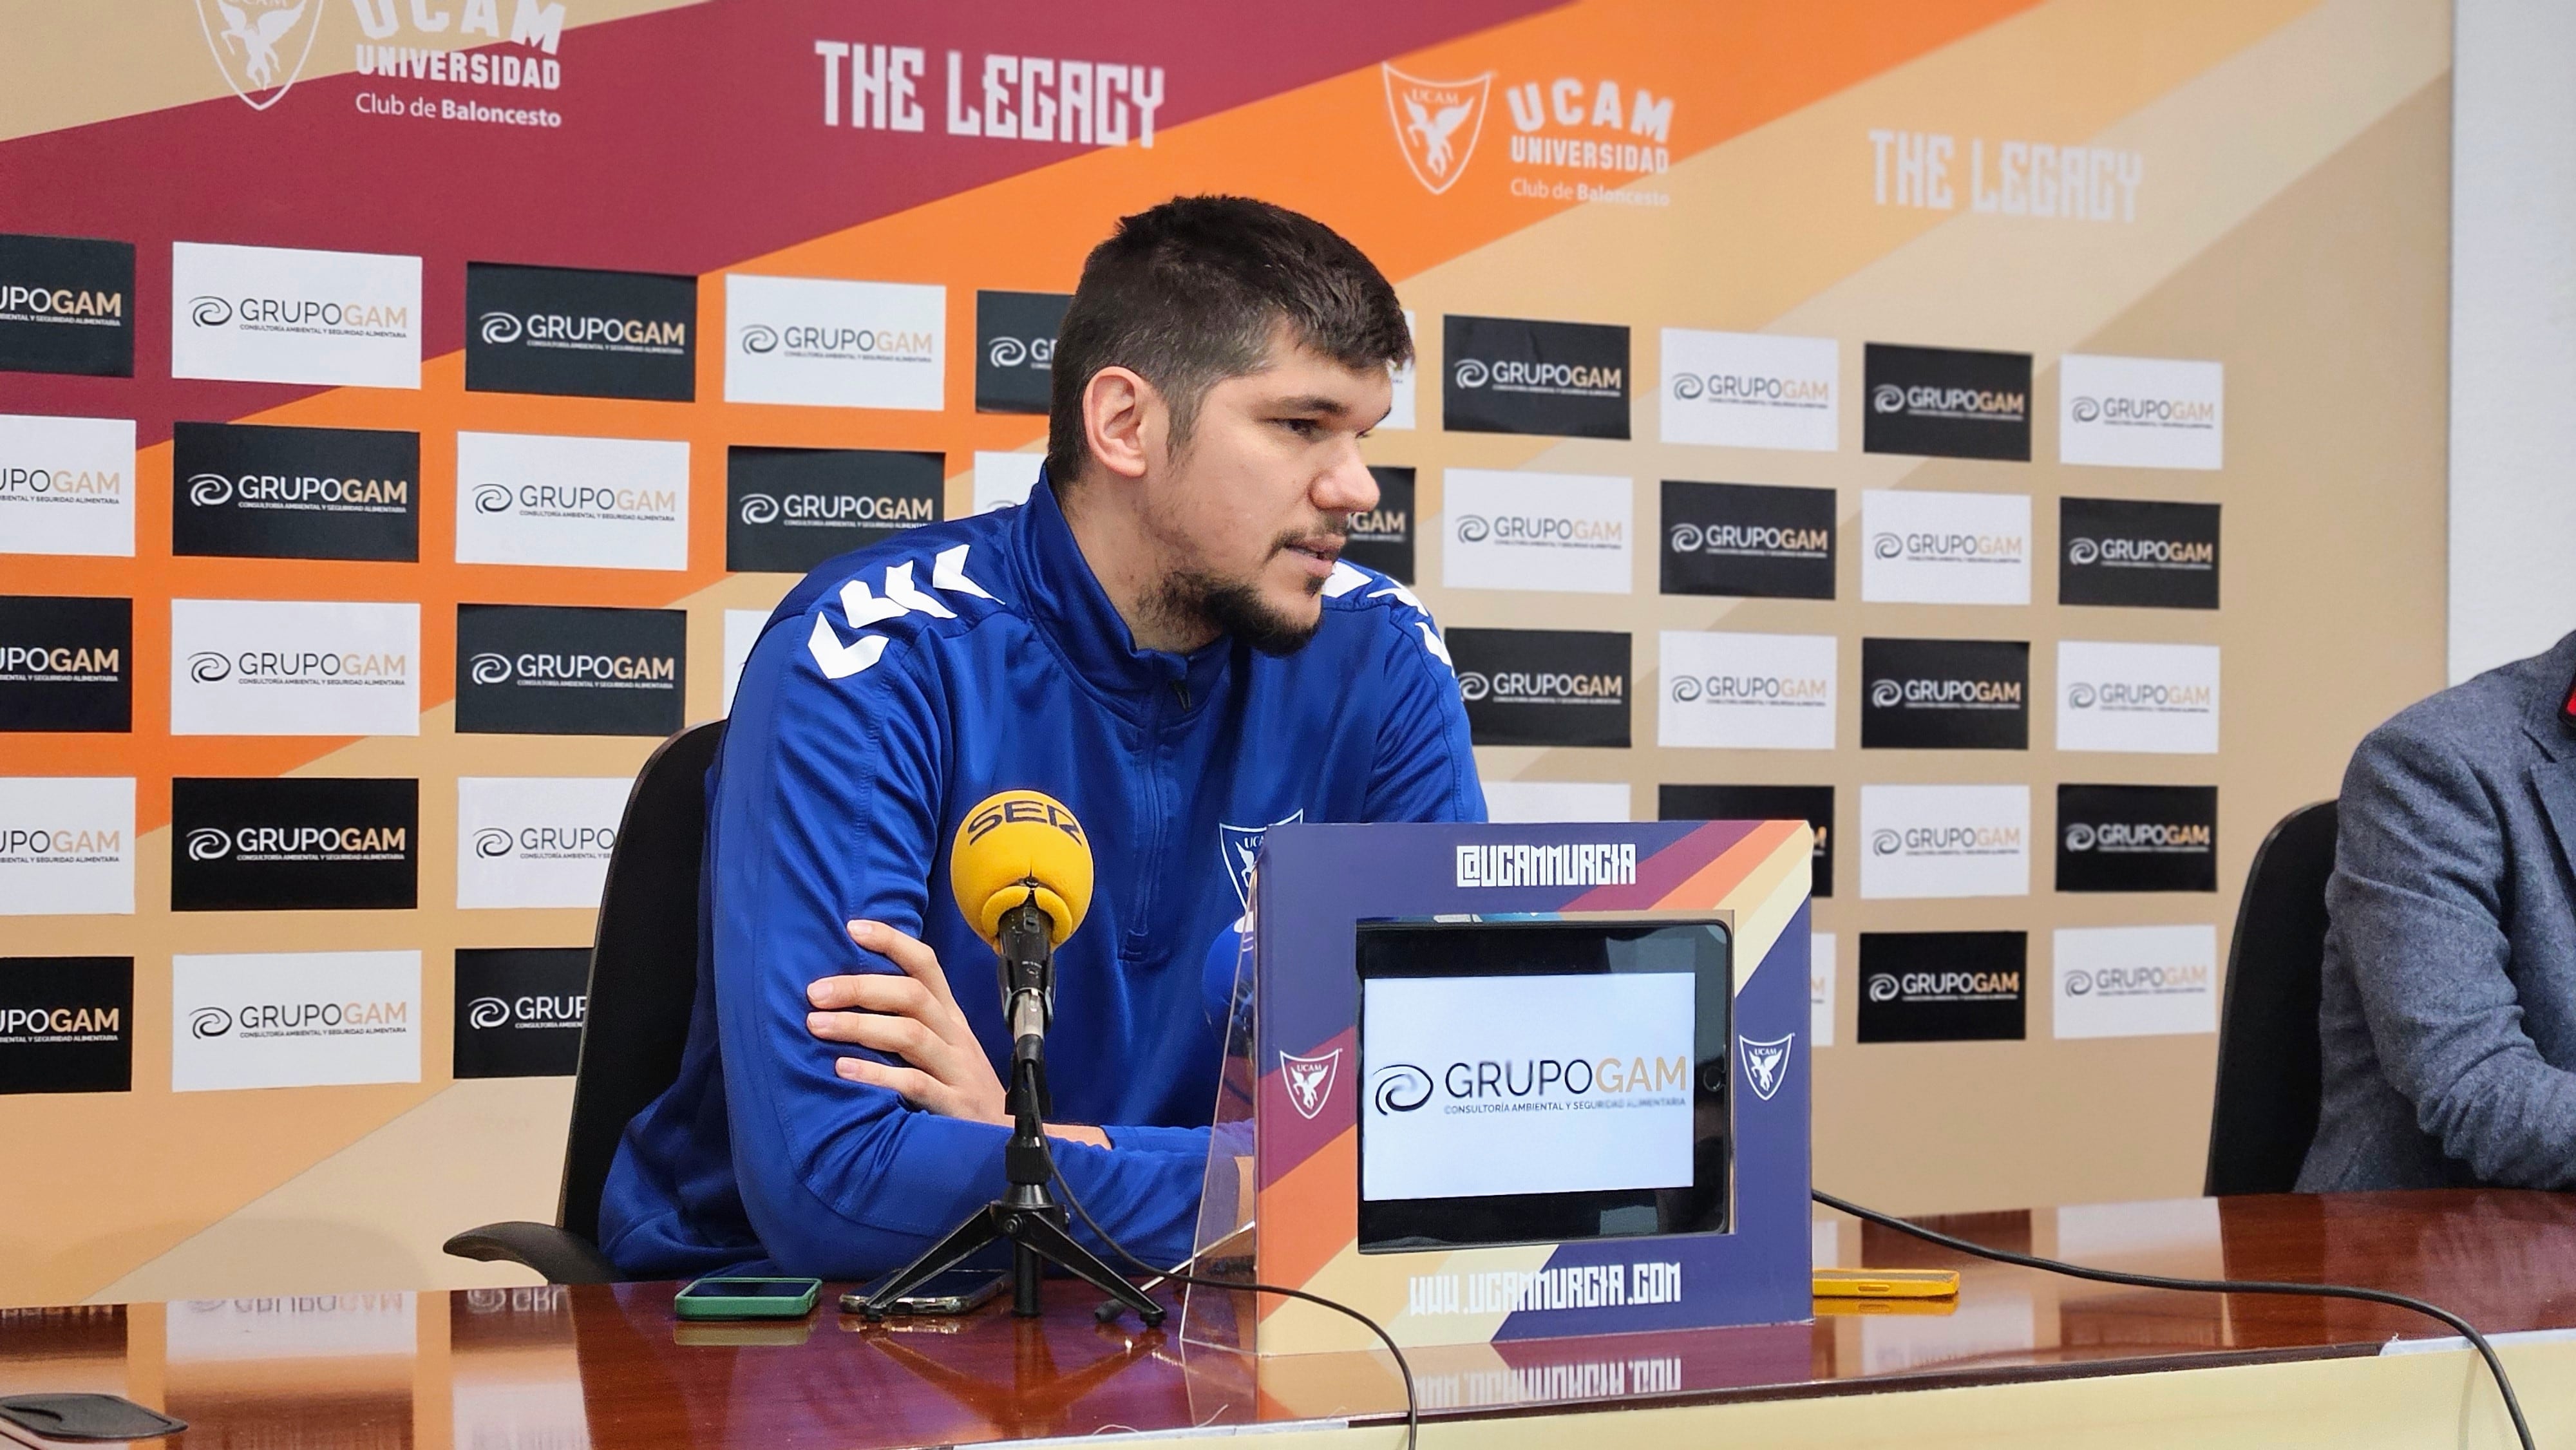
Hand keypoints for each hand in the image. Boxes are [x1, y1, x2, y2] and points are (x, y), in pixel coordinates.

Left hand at [806, 920, 1108, 1147]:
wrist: (1004, 1140)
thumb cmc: (958, 1089)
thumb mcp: (941, 1048)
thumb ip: (907, 1021)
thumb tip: (845, 995)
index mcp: (950, 1016)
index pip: (926, 965)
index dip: (892, 941)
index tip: (851, 928)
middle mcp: (955, 1036)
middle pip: (912, 995)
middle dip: (860, 988)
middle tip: (814, 993)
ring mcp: (957, 1070)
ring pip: (911, 1034)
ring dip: (860, 1026)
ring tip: (817, 1025)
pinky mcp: (954, 1106)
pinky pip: (915, 1085)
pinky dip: (877, 1076)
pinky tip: (843, 1071)